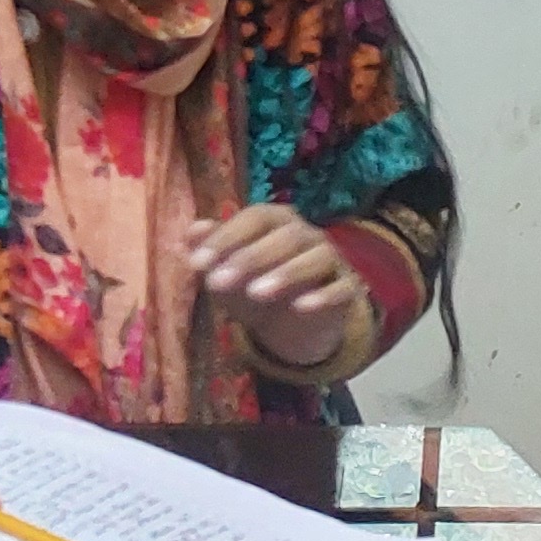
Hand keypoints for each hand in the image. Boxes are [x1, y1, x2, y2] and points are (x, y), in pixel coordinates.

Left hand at [188, 205, 367, 372]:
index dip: (226, 238)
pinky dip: (324, 296)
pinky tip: (300, 307)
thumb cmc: (250, 282)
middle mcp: (306, 232)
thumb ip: (208, 248)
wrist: (287, 322)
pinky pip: (342, 287)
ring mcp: (331, 258)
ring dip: (285, 274)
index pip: (254, 218)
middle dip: (250, 258)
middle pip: (285, 236)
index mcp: (275, 219)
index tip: (197, 263)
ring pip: (316, 258)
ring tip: (255, 293)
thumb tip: (192, 231)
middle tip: (219, 281)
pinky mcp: (348, 287)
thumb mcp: (223, 269)